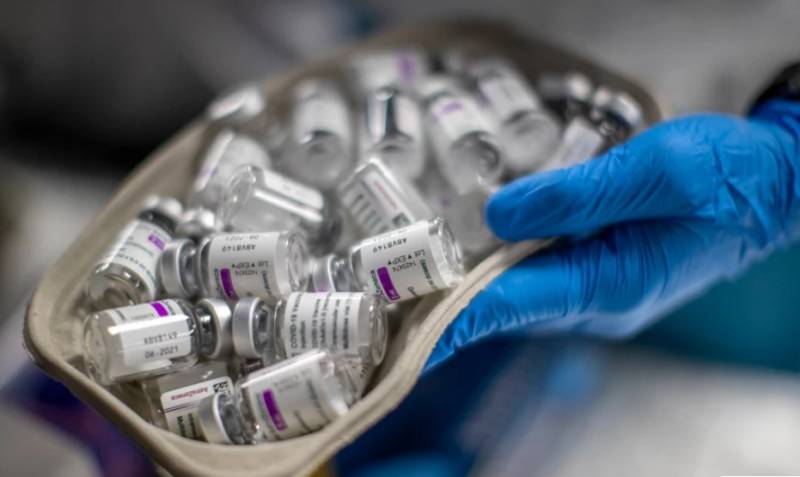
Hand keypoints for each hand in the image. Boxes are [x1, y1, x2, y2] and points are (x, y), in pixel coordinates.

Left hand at [427, 99, 799, 371]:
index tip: (397, 322)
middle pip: (505, 307)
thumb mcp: (653, 170)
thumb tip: (497, 213)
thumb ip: (574, 194)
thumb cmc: (725, 176)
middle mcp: (598, 301)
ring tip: (416, 272)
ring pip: (520, 295)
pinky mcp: (606, 278)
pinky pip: (541, 280)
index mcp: (607, 284)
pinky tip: (476, 251)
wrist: (774, 186)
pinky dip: (504, 269)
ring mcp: (603, 294)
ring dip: (471, 285)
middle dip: (448, 301)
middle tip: (389, 289)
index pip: (506, 306)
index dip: (447, 314)